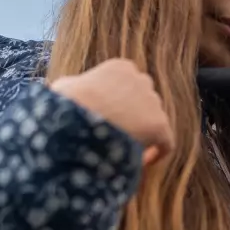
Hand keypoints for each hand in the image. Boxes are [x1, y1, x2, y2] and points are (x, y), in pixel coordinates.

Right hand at [50, 59, 174, 165]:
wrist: (76, 119)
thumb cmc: (66, 102)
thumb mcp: (64, 87)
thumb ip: (74, 85)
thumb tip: (70, 89)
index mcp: (121, 68)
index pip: (126, 83)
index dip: (118, 102)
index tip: (108, 118)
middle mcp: (142, 81)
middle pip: (143, 100)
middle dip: (133, 116)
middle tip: (117, 134)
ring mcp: (153, 103)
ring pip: (154, 121)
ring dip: (142, 134)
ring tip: (124, 149)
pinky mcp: (159, 125)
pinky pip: (165, 142)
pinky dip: (157, 152)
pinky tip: (142, 161)